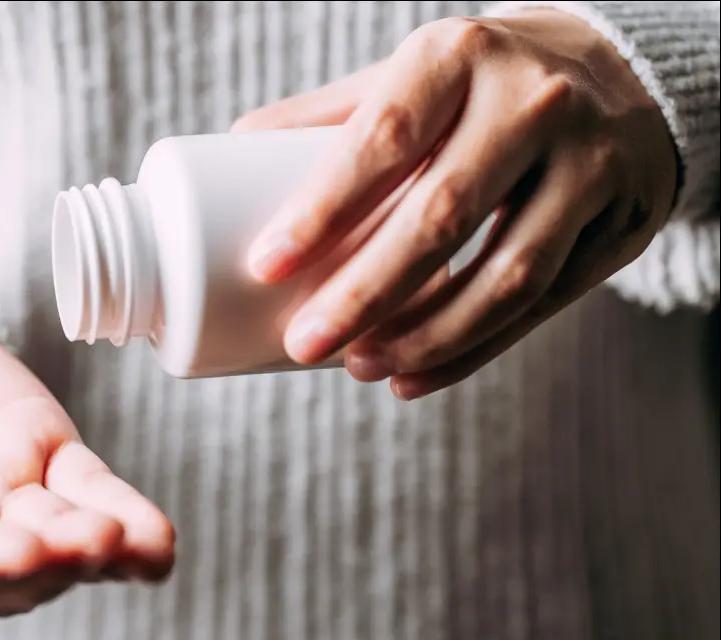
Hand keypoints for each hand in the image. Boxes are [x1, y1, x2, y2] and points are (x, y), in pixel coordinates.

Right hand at [0, 303, 174, 616]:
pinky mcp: (41, 454)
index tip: (23, 550)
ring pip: (55, 541)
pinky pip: (88, 493)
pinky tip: (155, 540)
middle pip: (3, 569)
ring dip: (98, 548)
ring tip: (134, 540)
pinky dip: (125, 515)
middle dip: (51, 560)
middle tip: (94, 540)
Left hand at [235, 9, 676, 398]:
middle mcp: (533, 101)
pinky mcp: (620, 223)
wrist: (620, 69)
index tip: (265, 266)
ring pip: (504, 274)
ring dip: (425, 336)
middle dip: (365, 294)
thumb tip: (227, 146)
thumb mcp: (412, 73)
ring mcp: (589, 163)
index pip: (382, 138)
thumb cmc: (480, 81)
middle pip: (440, 216)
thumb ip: (330, 114)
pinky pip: (544, 305)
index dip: (321, 209)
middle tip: (305, 343)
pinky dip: (474, 351)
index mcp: (459, 54)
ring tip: (359, 366)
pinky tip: (416, 377)